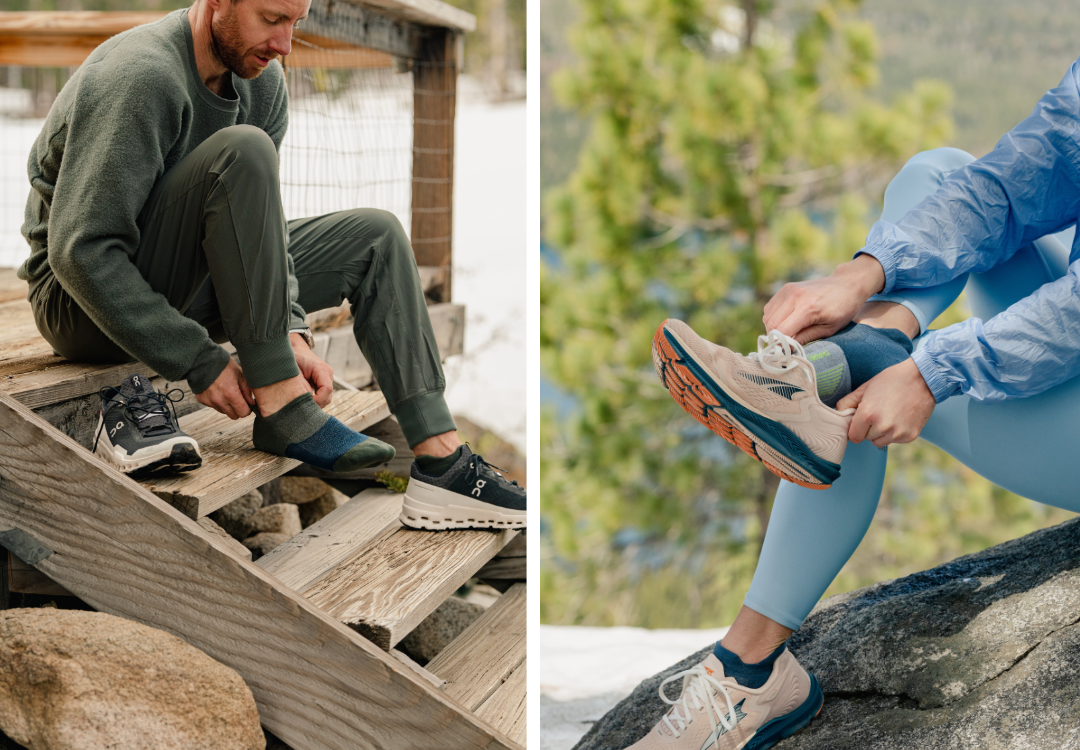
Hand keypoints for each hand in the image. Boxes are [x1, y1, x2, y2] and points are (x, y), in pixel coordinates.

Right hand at [195, 359, 253, 418]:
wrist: (203, 360)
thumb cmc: (224, 366)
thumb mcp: (240, 374)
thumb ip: (247, 390)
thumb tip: (251, 403)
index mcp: (231, 393)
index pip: (243, 413)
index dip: (247, 409)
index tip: (247, 404)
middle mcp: (219, 400)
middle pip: (234, 416)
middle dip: (238, 410)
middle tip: (238, 399)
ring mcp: (210, 401)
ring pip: (224, 412)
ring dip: (227, 406)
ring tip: (226, 392)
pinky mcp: (202, 400)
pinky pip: (214, 406)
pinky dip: (217, 401)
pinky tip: (217, 390)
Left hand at [290, 332, 333, 407]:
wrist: (297, 350)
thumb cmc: (295, 358)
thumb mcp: (295, 371)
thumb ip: (301, 384)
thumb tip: (305, 400)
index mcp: (322, 369)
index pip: (327, 389)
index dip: (318, 399)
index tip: (306, 403)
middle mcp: (328, 375)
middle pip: (328, 396)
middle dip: (317, 404)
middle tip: (303, 407)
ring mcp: (327, 379)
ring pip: (326, 398)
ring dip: (316, 403)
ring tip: (303, 403)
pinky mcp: (323, 383)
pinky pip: (323, 396)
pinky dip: (315, 400)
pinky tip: (306, 400)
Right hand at [763, 254, 886, 343]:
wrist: (846, 284)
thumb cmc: (842, 309)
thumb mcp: (829, 329)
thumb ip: (806, 338)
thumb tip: (788, 349)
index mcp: (808, 308)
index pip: (782, 331)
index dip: (781, 344)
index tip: (786, 352)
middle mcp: (794, 296)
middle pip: (771, 324)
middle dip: (775, 338)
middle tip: (785, 345)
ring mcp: (788, 290)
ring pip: (767, 316)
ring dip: (773, 328)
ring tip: (787, 333)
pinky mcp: (785, 288)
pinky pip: (770, 308)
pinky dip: (773, 318)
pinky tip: (786, 321)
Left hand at [837, 358, 935, 447]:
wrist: (923, 379)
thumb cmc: (892, 380)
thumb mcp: (865, 388)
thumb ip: (847, 403)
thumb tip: (838, 413)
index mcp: (868, 415)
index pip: (853, 436)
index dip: (855, 428)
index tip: (860, 421)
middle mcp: (882, 427)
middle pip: (867, 438)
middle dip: (869, 428)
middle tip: (878, 412)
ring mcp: (897, 433)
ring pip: (880, 442)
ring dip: (881, 433)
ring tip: (889, 414)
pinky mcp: (910, 436)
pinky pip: (895, 441)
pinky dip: (895, 433)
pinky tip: (900, 417)